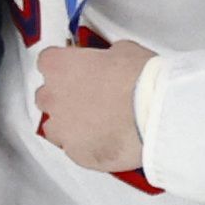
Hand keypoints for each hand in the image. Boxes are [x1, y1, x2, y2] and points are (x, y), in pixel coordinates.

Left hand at [36, 41, 153, 172]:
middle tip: (90, 97)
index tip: (76, 69)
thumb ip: (105, 57)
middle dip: (63, 96)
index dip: (65, 66)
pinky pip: (75, 150)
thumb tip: (109, 61)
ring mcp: (63, 129)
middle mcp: (53, 97)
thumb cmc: (143, 80)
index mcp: (60, 66)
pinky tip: (108, 140)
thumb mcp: (124, 50)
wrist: (158, 113)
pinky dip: (88, 146)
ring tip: (97, 123)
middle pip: (46, 96)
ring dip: (70, 124)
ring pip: (54, 127)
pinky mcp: (77, 154)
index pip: (47, 62)